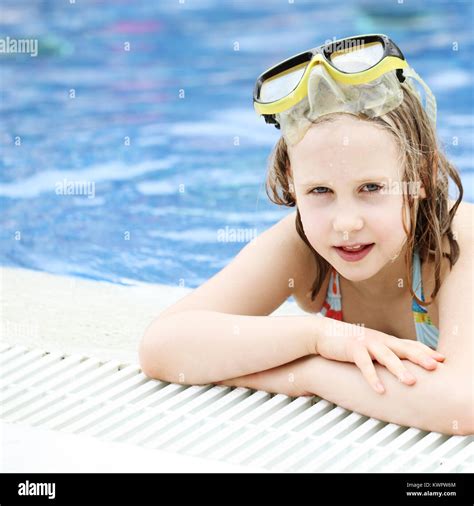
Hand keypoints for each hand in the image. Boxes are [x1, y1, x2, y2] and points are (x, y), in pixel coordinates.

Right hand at [311, 315, 444, 393]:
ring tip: (411, 382)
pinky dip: (372, 378)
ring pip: (386, 356)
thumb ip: (381, 352)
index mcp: (384, 339)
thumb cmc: (346, 342)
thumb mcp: (367, 345)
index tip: (441, 358)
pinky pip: (364, 365)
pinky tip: (379, 390)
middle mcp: (378, 339)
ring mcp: (366, 343)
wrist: (321, 333)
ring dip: (399, 369)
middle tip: (436, 367)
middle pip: (403, 348)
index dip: (425, 351)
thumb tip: (395, 364)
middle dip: (420, 357)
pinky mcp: (352, 349)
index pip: (409, 344)